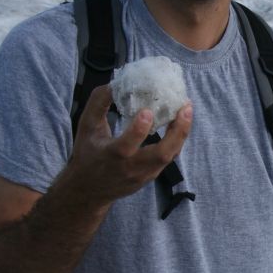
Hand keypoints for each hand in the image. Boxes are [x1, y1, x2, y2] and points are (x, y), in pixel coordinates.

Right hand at [68, 85, 192, 206]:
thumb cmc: (87, 153)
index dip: (137, 131)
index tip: (148, 111)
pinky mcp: (151, 176)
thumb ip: (98, 104)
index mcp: (109, 156)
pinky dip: (176, 140)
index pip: (125, 147)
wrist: (90, 189)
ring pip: (169, 156)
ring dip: (181, 134)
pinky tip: (180, 122)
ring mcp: (143, 174)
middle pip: (160, 155)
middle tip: (185, 108)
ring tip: (186, 110)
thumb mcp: (86, 127)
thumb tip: (115, 83)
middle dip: (176, 132)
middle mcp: (129, 168)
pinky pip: (169, 158)